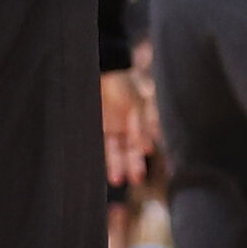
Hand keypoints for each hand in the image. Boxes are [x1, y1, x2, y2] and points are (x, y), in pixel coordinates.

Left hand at [100, 69, 152, 186]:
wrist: (100, 67)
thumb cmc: (122, 81)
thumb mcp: (137, 103)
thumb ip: (142, 126)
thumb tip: (148, 148)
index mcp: (141, 117)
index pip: (144, 140)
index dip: (144, 152)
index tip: (147, 160)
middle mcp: (127, 125)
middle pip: (131, 149)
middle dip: (134, 164)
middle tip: (136, 179)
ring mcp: (112, 126)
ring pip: (116, 151)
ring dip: (118, 165)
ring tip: (117, 180)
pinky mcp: (98, 127)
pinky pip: (102, 146)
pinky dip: (106, 158)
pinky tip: (107, 169)